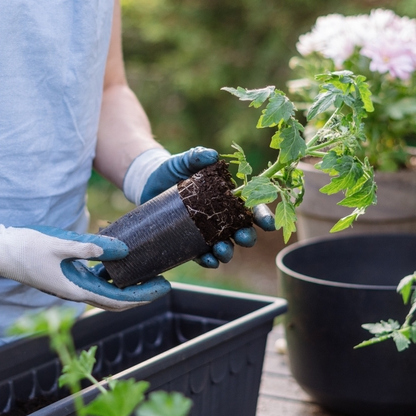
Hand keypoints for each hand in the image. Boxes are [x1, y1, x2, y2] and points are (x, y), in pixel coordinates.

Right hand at [0, 218, 169, 310]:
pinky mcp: (65, 277)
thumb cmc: (24, 247)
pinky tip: (119, 264)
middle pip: (115, 299)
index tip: (163, 288)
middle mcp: (75, 292)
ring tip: (147, 272)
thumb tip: (123, 250)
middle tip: (163, 283)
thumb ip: (91, 247)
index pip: (117, 300)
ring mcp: (70, 285)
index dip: (142, 296)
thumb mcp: (59, 243)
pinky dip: (111, 276)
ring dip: (127, 285)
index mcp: (75, 289)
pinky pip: (94, 281)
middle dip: (140, 294)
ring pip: (106, 291)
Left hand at [123, 146, 277, 269]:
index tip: (268, 224)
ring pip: (224, 245)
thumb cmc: (172, 169)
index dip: (262, 215)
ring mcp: (205, 231)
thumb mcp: (185, 160)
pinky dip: (208, 260)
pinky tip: (210, 261)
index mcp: (226, 196)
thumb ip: (197, 155)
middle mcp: (220, 216)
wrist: (148, 182)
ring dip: (227, 251)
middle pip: (241, 230)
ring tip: (222, 251)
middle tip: (244, 238)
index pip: (250, 207)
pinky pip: (201, 255)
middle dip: (247, 237)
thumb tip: (212, 155)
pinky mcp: (188, 240)